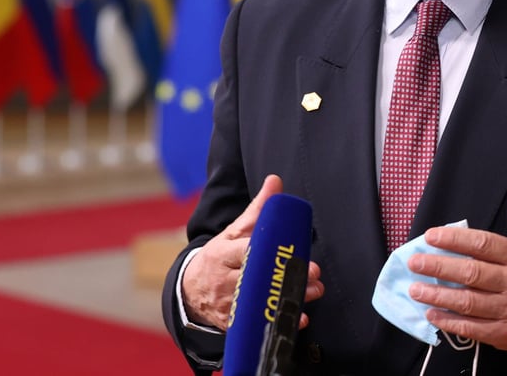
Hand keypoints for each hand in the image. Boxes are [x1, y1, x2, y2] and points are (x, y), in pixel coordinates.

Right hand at [181, 174, 325, 330]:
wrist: (191, 289)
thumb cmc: (219, 257)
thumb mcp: (234, 232)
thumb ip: (257, 210)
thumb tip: (275, 181)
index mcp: (223, 254)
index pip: (243, 253)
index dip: (266, 253)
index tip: (288, 252)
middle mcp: (224, 280)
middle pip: (257, 280)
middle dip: (287, 278)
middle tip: (313, 274)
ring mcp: (228, 304)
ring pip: (260, 304)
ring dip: (290, 299)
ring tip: (314, 291)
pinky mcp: (232, 323)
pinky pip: (256, 324)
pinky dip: (279, 322)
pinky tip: (299, 319)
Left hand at [406, 226, 506, 355]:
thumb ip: (491, 253)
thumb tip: (448, 247)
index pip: (481, 244)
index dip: (453, 239)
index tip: (430, 237)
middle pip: (471, 272)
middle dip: (438, 266)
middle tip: (415, 263)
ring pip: (467, 301)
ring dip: (436, 295)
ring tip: (416, 289)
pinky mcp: (504, 334)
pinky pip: (470, 327)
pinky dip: (447, 321)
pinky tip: (432, 313)